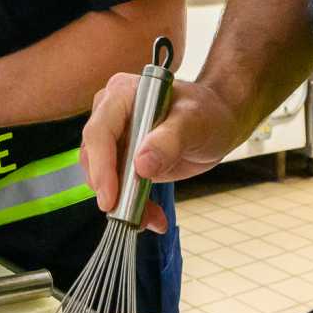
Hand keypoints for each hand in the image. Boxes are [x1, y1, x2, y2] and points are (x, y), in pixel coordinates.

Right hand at [82, 76, 252, 234]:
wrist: (217, 121)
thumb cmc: (207, 113)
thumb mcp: (194, 123)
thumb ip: (169, 141)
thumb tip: (141, 166)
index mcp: (122, 94)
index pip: (100, 131)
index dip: (101, 166)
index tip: (110, 198)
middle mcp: (111, 114)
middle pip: (95, 157)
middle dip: (113, 191)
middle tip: (136, 217)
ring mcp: (115, 137)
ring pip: (103, 177)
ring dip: (124, 202)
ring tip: (152, 218)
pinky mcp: (122, 158)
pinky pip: (117, 185)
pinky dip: (132, 204)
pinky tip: (153, 216)